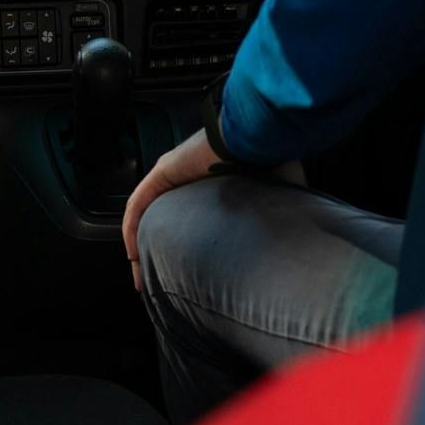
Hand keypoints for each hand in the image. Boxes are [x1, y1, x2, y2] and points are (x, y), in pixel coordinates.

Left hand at [121, 129, 305, 290]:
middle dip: (155, 255)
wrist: (257, 137)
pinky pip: (138, 204)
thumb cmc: (270, 161)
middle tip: (156, 286)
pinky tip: (132, 253)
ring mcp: (172, 173)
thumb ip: (275, 216)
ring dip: (139, 247)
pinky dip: (131, 228)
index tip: (184, 280)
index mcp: (208, 187)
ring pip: (145, 217)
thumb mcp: (274, 198)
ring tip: (141, 279)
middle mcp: (186, 179)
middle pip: (161, 222)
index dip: (182, 250)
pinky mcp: (163, 171)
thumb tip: (292, 243)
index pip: (186, 222)